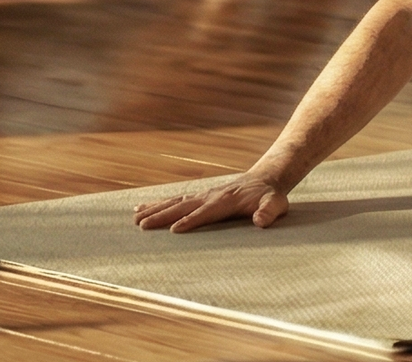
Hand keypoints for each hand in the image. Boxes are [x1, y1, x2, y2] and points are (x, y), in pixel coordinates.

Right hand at [133, 173, 289, 231]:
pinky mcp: (198, 197)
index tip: (174, 230)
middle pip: (182, 207)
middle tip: (142, 226)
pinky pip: (175, 201)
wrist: (264, 180)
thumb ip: (269, 212)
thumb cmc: (269, 197)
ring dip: (154, 210)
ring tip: (134, 218)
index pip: (205, 212)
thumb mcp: (276, 204)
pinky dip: (157, 204)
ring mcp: (202, 195)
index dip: (190, 221)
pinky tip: (141, 208)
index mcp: (225, 201)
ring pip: (174, 203)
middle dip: (162, 216)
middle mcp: (209, 196)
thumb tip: (261, 221)